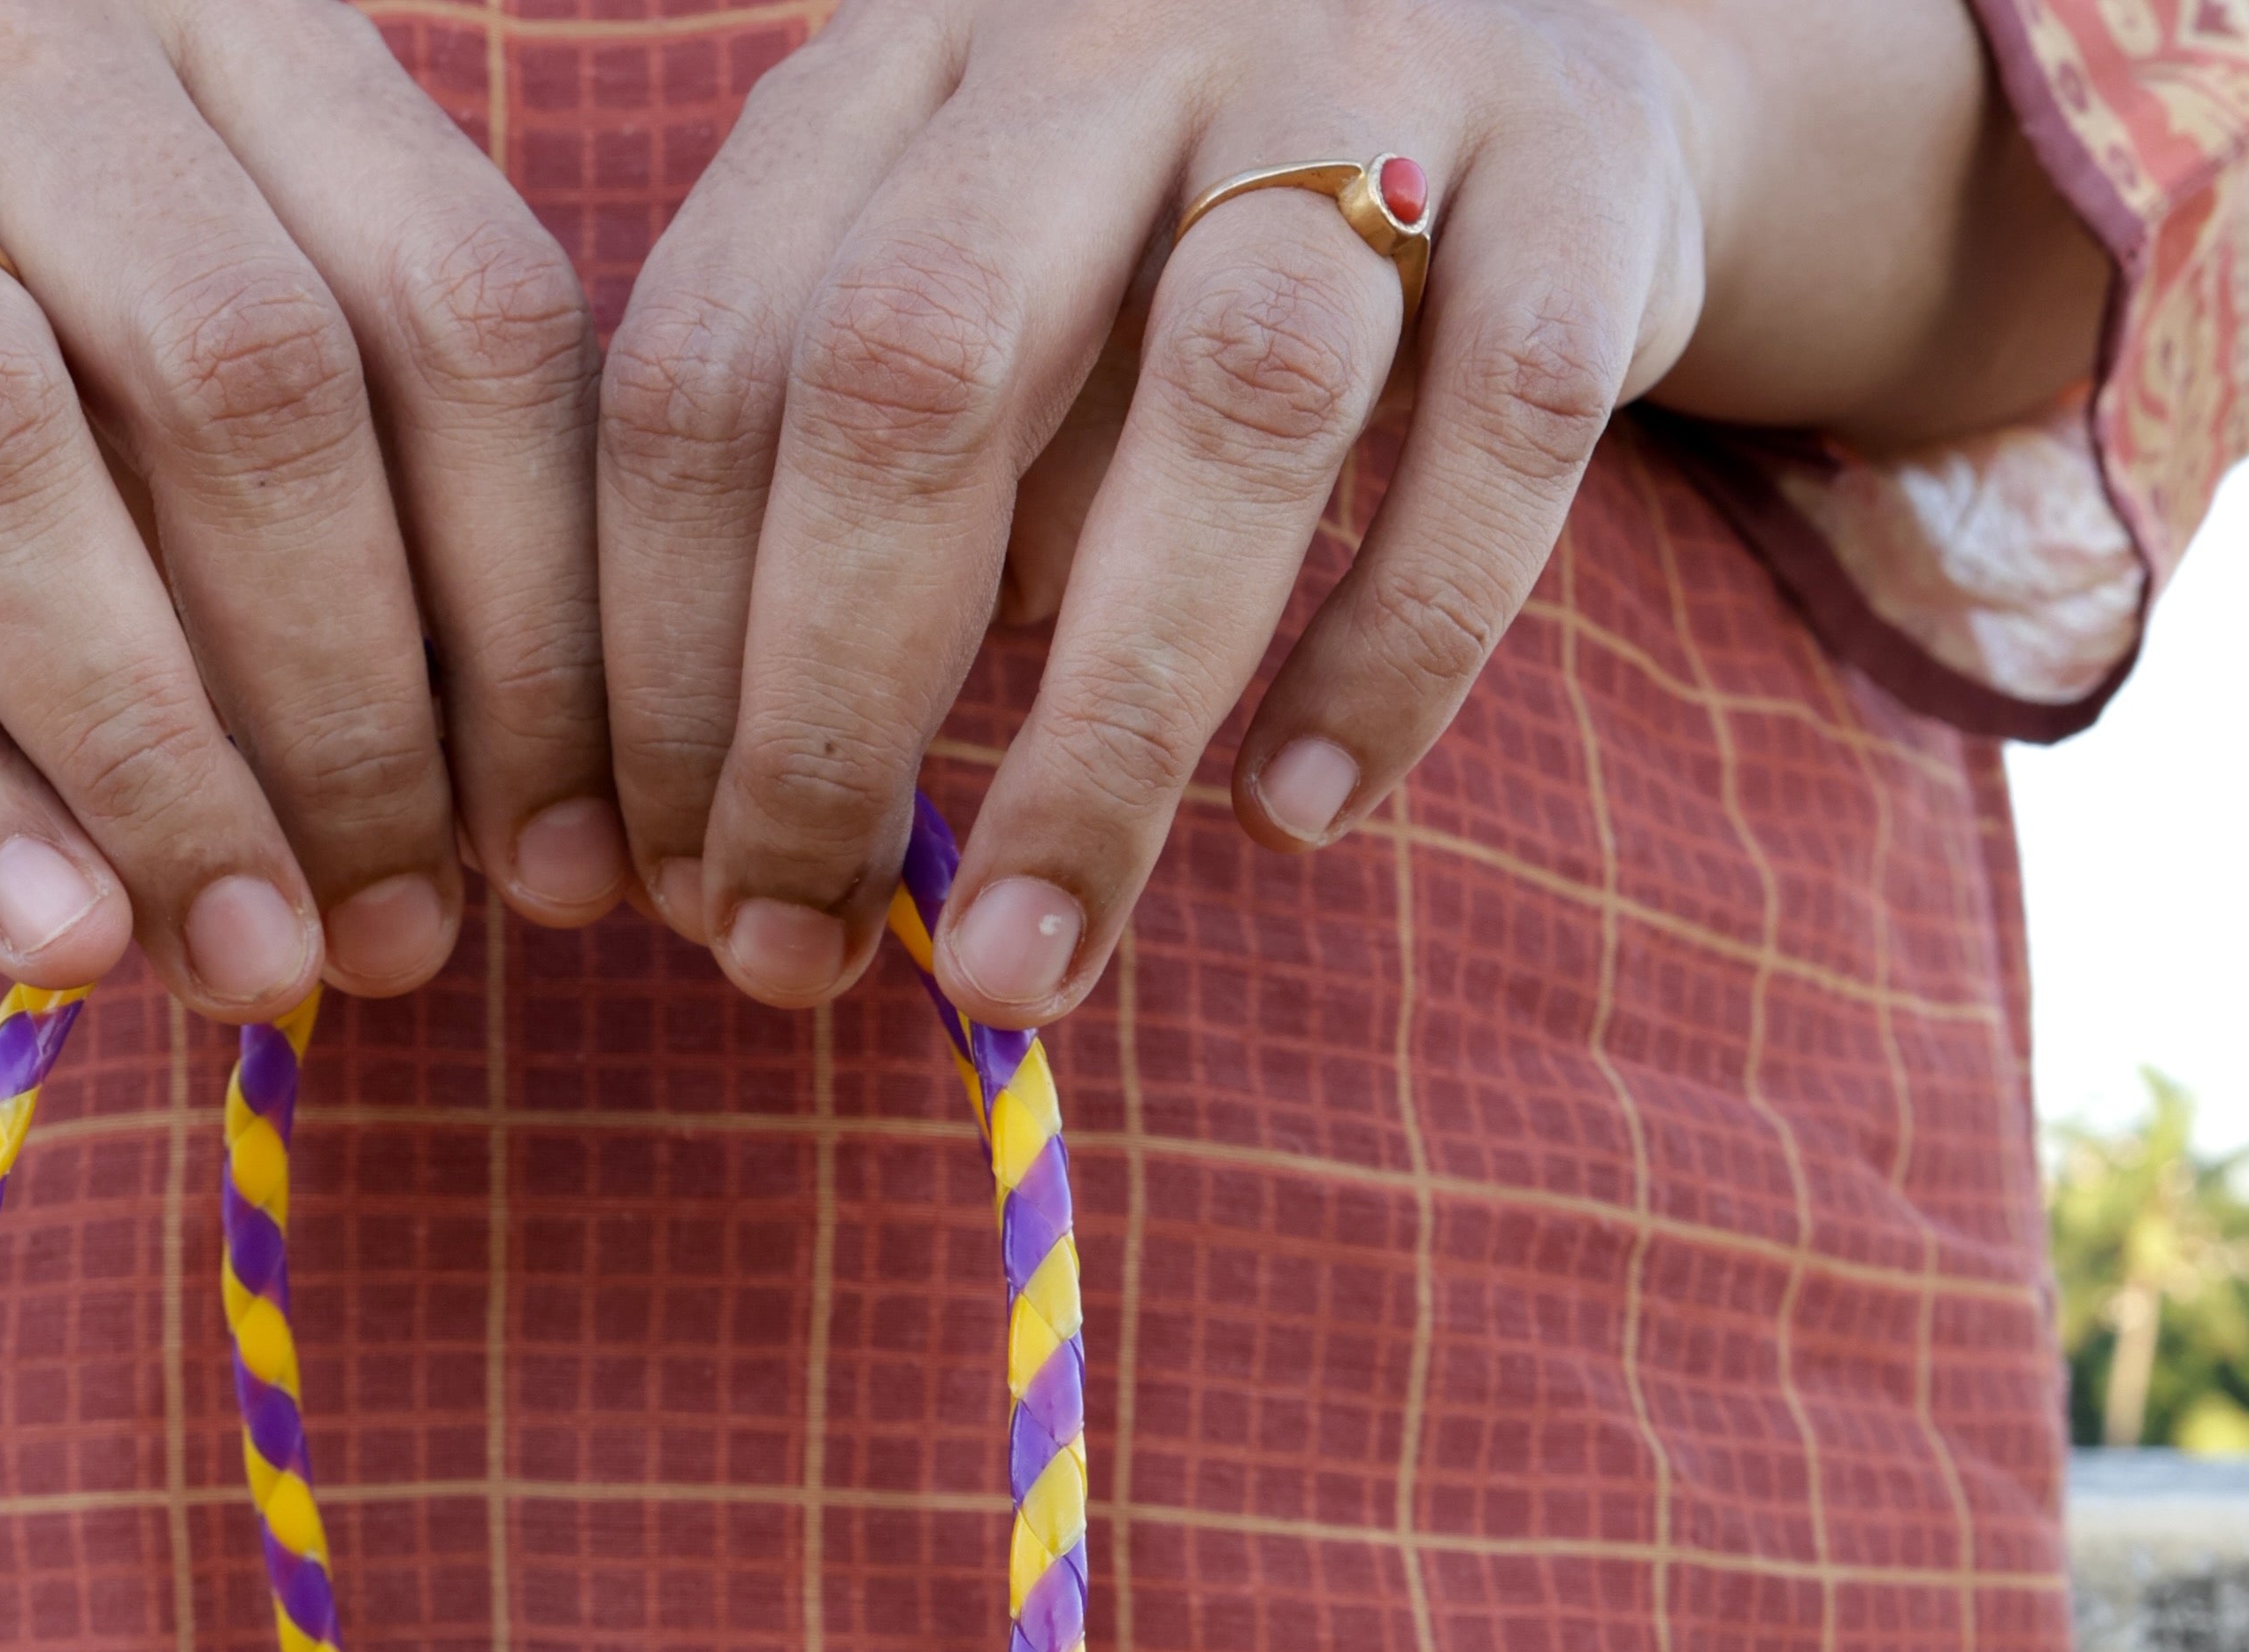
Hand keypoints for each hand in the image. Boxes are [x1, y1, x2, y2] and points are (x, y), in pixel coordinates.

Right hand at [0, 0, 629, 1016]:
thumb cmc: (24, 296)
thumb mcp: (221, 311)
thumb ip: (384, 509)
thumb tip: (540, 863)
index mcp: (250, 29)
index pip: (465, 317)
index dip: (543, 624)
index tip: (566, 859)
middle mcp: (34, 32)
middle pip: (248, 381)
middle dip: (357, 714)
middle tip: (401, 942)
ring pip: (5, 456)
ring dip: (158, 759)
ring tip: (252, 966)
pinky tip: (54, 943)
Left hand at [596, 0, 2102, 1026]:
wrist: (1551, 26)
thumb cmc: (1180, 258)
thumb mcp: (985, 318)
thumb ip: (865, 519)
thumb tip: (752, 855)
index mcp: (902, 62)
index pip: (709, 365)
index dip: (660, 659)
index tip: (664, 884)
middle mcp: (1108, 30)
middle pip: (917, 367)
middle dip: (824, 709)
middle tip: (791, 951)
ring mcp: (1365, 62)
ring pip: (1228, 400)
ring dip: (1105, 733)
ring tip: (1026, 961)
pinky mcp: (1588, 165)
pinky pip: (1503, 424)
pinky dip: (1392, 647)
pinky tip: (1296, 816)